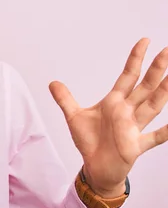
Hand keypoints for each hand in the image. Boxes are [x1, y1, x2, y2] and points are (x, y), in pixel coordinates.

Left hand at [49, 38, 167, 197]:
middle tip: (167, 51)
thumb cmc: (90, 141)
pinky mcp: (135, 145)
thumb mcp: (74, 117)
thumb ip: (65, 99)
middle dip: (156, 70)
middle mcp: (127, 112)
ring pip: (152, 106)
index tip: (145, 41)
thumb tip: (52, 83)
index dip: (136, 59)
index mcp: (114, 102)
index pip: (128, 76)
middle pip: (145, 87)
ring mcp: (134, 128)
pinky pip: (154, 137)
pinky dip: (165, 132)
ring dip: (163, 92)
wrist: (95, 167)